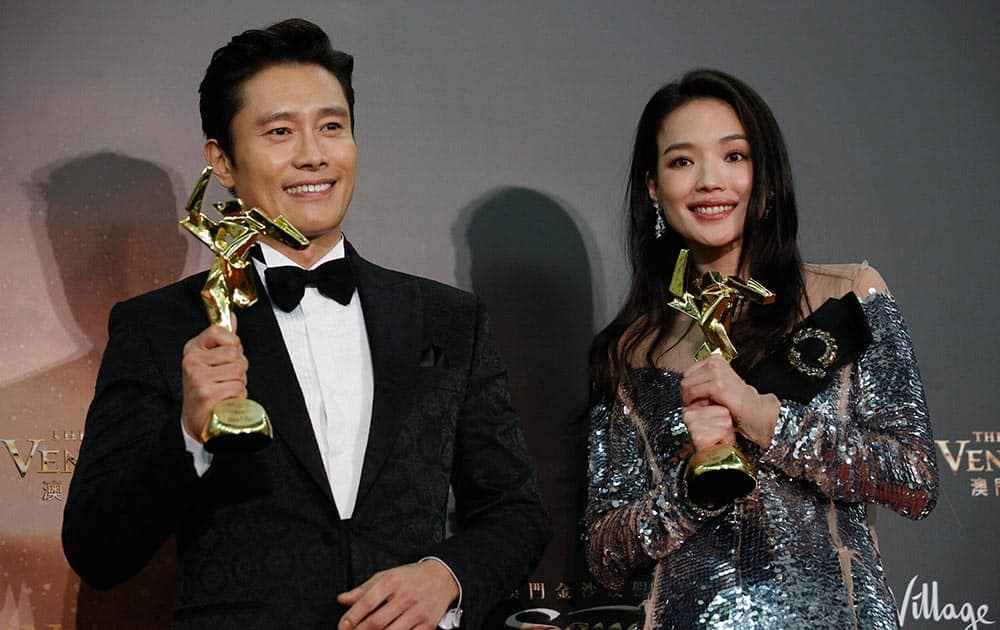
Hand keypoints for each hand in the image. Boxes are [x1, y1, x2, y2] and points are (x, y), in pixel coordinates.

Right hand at [180, 316, 247, 441]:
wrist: (197, 421)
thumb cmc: (207, 389)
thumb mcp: (210, 361)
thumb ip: (223, 339)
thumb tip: (232, 317)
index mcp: (192, 349)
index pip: (218, 331)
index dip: (232, 344)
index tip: (227, 357)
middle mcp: (192, 362)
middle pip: (235, 354)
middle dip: (239, 368)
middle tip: (226, 380)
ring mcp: (198, 378)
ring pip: (239, 371)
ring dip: (240, 384)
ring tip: (226, 390)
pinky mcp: (206, 394)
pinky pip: (238, 388)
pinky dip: (238, 396)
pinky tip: (226, 401)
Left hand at [337, 560, 458, 628]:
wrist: (443, 577)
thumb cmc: (411, 577)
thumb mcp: (387, 575)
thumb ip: (364, 589)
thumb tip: (342, 599)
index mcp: (392, 582)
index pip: (367, 602)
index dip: (352, 617)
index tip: (342, 626)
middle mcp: (405, 597)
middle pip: (377, 622)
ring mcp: (418, 612)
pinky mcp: (428, 624)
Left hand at [681, 355, 778, 448]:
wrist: (755, 410)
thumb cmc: (738, 399)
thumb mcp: (719, 382)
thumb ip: (704, 379)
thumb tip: (685, 384)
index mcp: (716, 359)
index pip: (689, 371)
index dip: (688, 386)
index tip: (691, 396)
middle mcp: (715, 363)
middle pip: (686, 377)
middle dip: (686, 393)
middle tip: (693, 403)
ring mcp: (716, 373)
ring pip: (686, 385)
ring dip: (688, 398)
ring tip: (697, 406)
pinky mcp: (716, 386)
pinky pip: (692, 393)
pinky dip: (692, 402)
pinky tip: (700, 407)